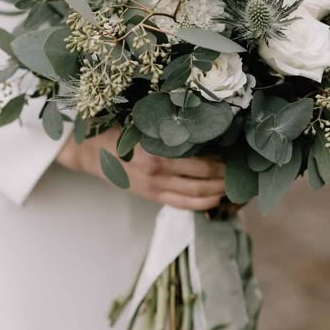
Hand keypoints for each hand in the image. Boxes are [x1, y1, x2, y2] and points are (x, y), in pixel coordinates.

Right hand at [57, 127, 225, 211]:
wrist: (89, 152)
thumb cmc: (117, 131)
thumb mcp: (141, 124)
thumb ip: (166, 127)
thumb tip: (201, 125)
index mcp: (156, 152)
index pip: (199, 161)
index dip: (221, 162)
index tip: (235, 156)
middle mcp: (157, 172)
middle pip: (202, 181)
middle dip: (225, 179)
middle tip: (241, 172)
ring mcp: (154, 187)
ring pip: (195, 196)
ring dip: (217, 193)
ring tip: (232, 187)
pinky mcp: (150, 196)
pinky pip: (181, 205)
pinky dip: (201, 204)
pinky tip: (214, 199)